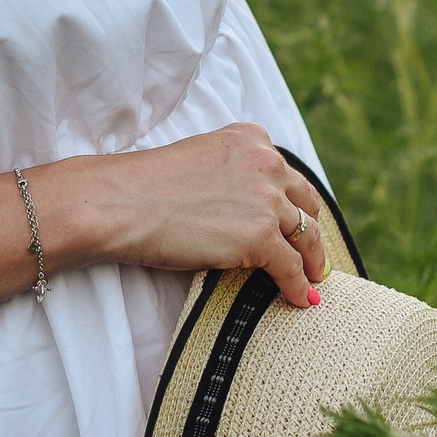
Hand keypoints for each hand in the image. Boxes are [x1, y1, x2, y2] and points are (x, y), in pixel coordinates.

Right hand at [32, 123, 329, 307]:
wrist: (123, 202)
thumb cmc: (146, 185)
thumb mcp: (200, 158)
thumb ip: (230, 172)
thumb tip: (244, 207)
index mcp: (250, 138)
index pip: (286, 173)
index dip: (293, 201)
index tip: (297, 219)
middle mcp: (266, 162)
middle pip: (306, 202)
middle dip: (311, 230)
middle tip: (313, 253)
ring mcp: (266, 200)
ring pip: (306, 236)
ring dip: (313, 261)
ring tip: (313, 278)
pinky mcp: (261, 237)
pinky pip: (292, 268)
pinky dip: (300, 286)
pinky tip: (301, 298)